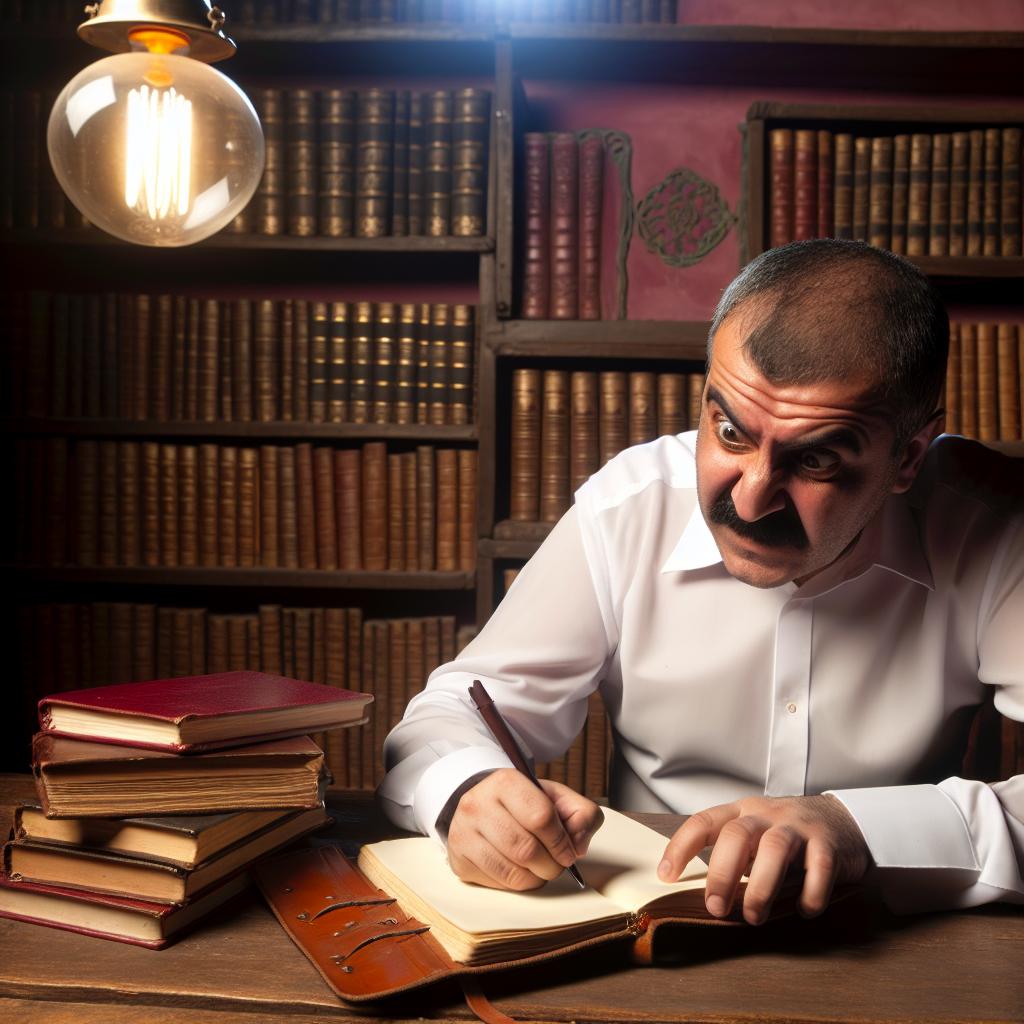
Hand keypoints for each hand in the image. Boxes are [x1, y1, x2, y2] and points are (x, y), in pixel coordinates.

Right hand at [446, 768, 603, 890]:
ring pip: (512, 872)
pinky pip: (497, 884)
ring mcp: (463, 833)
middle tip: (557, 865)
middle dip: (551, 865)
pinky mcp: (458, 859)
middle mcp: (477, 804)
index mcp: (505, 782)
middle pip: (526, 849)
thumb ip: (582, 814)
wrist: (485, 806)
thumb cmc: (524, 804)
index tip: (568, 852)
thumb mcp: (556, 797)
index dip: (561, 841)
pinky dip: (517, 884)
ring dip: (536, 878)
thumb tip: (578, 846)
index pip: (541, 817)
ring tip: (541, 869)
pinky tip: (521, 871)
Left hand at [657, 794, 870, 924]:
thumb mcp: (754, 836)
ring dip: (761, 886)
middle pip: (737, 834)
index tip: (665, 875)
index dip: (681, 846)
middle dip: (722, 873)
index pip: (704, 822)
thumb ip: (733, 857)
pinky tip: (805, 909)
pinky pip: (819, 867)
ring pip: (775, 848)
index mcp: (742, 812)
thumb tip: (703, 894)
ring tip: (755, 917)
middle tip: (716, 908)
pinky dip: (810, 892)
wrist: (842, 819)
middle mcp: (767, 814)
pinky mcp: (828, 843)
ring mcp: (798, 826)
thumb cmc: (787, 835)